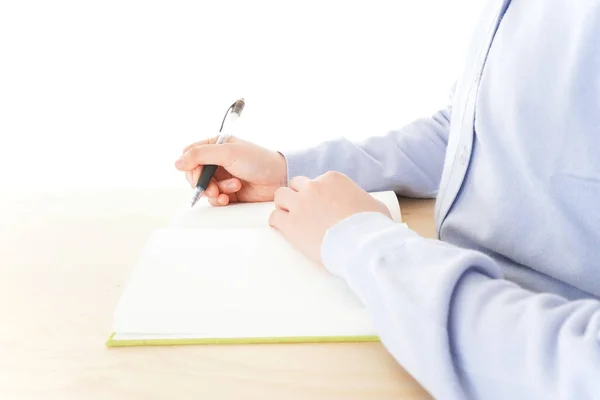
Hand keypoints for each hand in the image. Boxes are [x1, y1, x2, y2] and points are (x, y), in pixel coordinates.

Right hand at [175, 136, 287, 205]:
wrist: (279, 178)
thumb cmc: (259, 160)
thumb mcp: (228, 152)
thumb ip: (200, 155)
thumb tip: (177, 162)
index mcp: (216, 145)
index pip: (191, 154)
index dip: (190, 166)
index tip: (197, 174)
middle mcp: (217, 161)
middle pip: (194, 174)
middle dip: (202, 183)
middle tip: (213, 188)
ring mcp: (223, 177)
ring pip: (204, 188)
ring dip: (215, 191)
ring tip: (231, 188)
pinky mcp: (229, 192)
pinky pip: (215, 199)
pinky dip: (221, 199)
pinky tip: (231, 196)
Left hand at [269, 171, 391, 263]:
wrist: (363, 246)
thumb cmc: (373, 228)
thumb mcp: (374, 205)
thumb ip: (363, 200)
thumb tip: (366, 206)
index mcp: (333, 179)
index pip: (317, 181)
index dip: (317, 194)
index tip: (320, 206)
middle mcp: (314, 187)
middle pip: (297, 185)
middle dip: (299, 197)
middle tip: (305, 213)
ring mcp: (300, 204)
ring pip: (280, 196)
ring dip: (284, 206)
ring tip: (291, 219)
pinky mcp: (290, 224)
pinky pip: (274, 217)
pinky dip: (277, 223)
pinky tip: (282, 229)